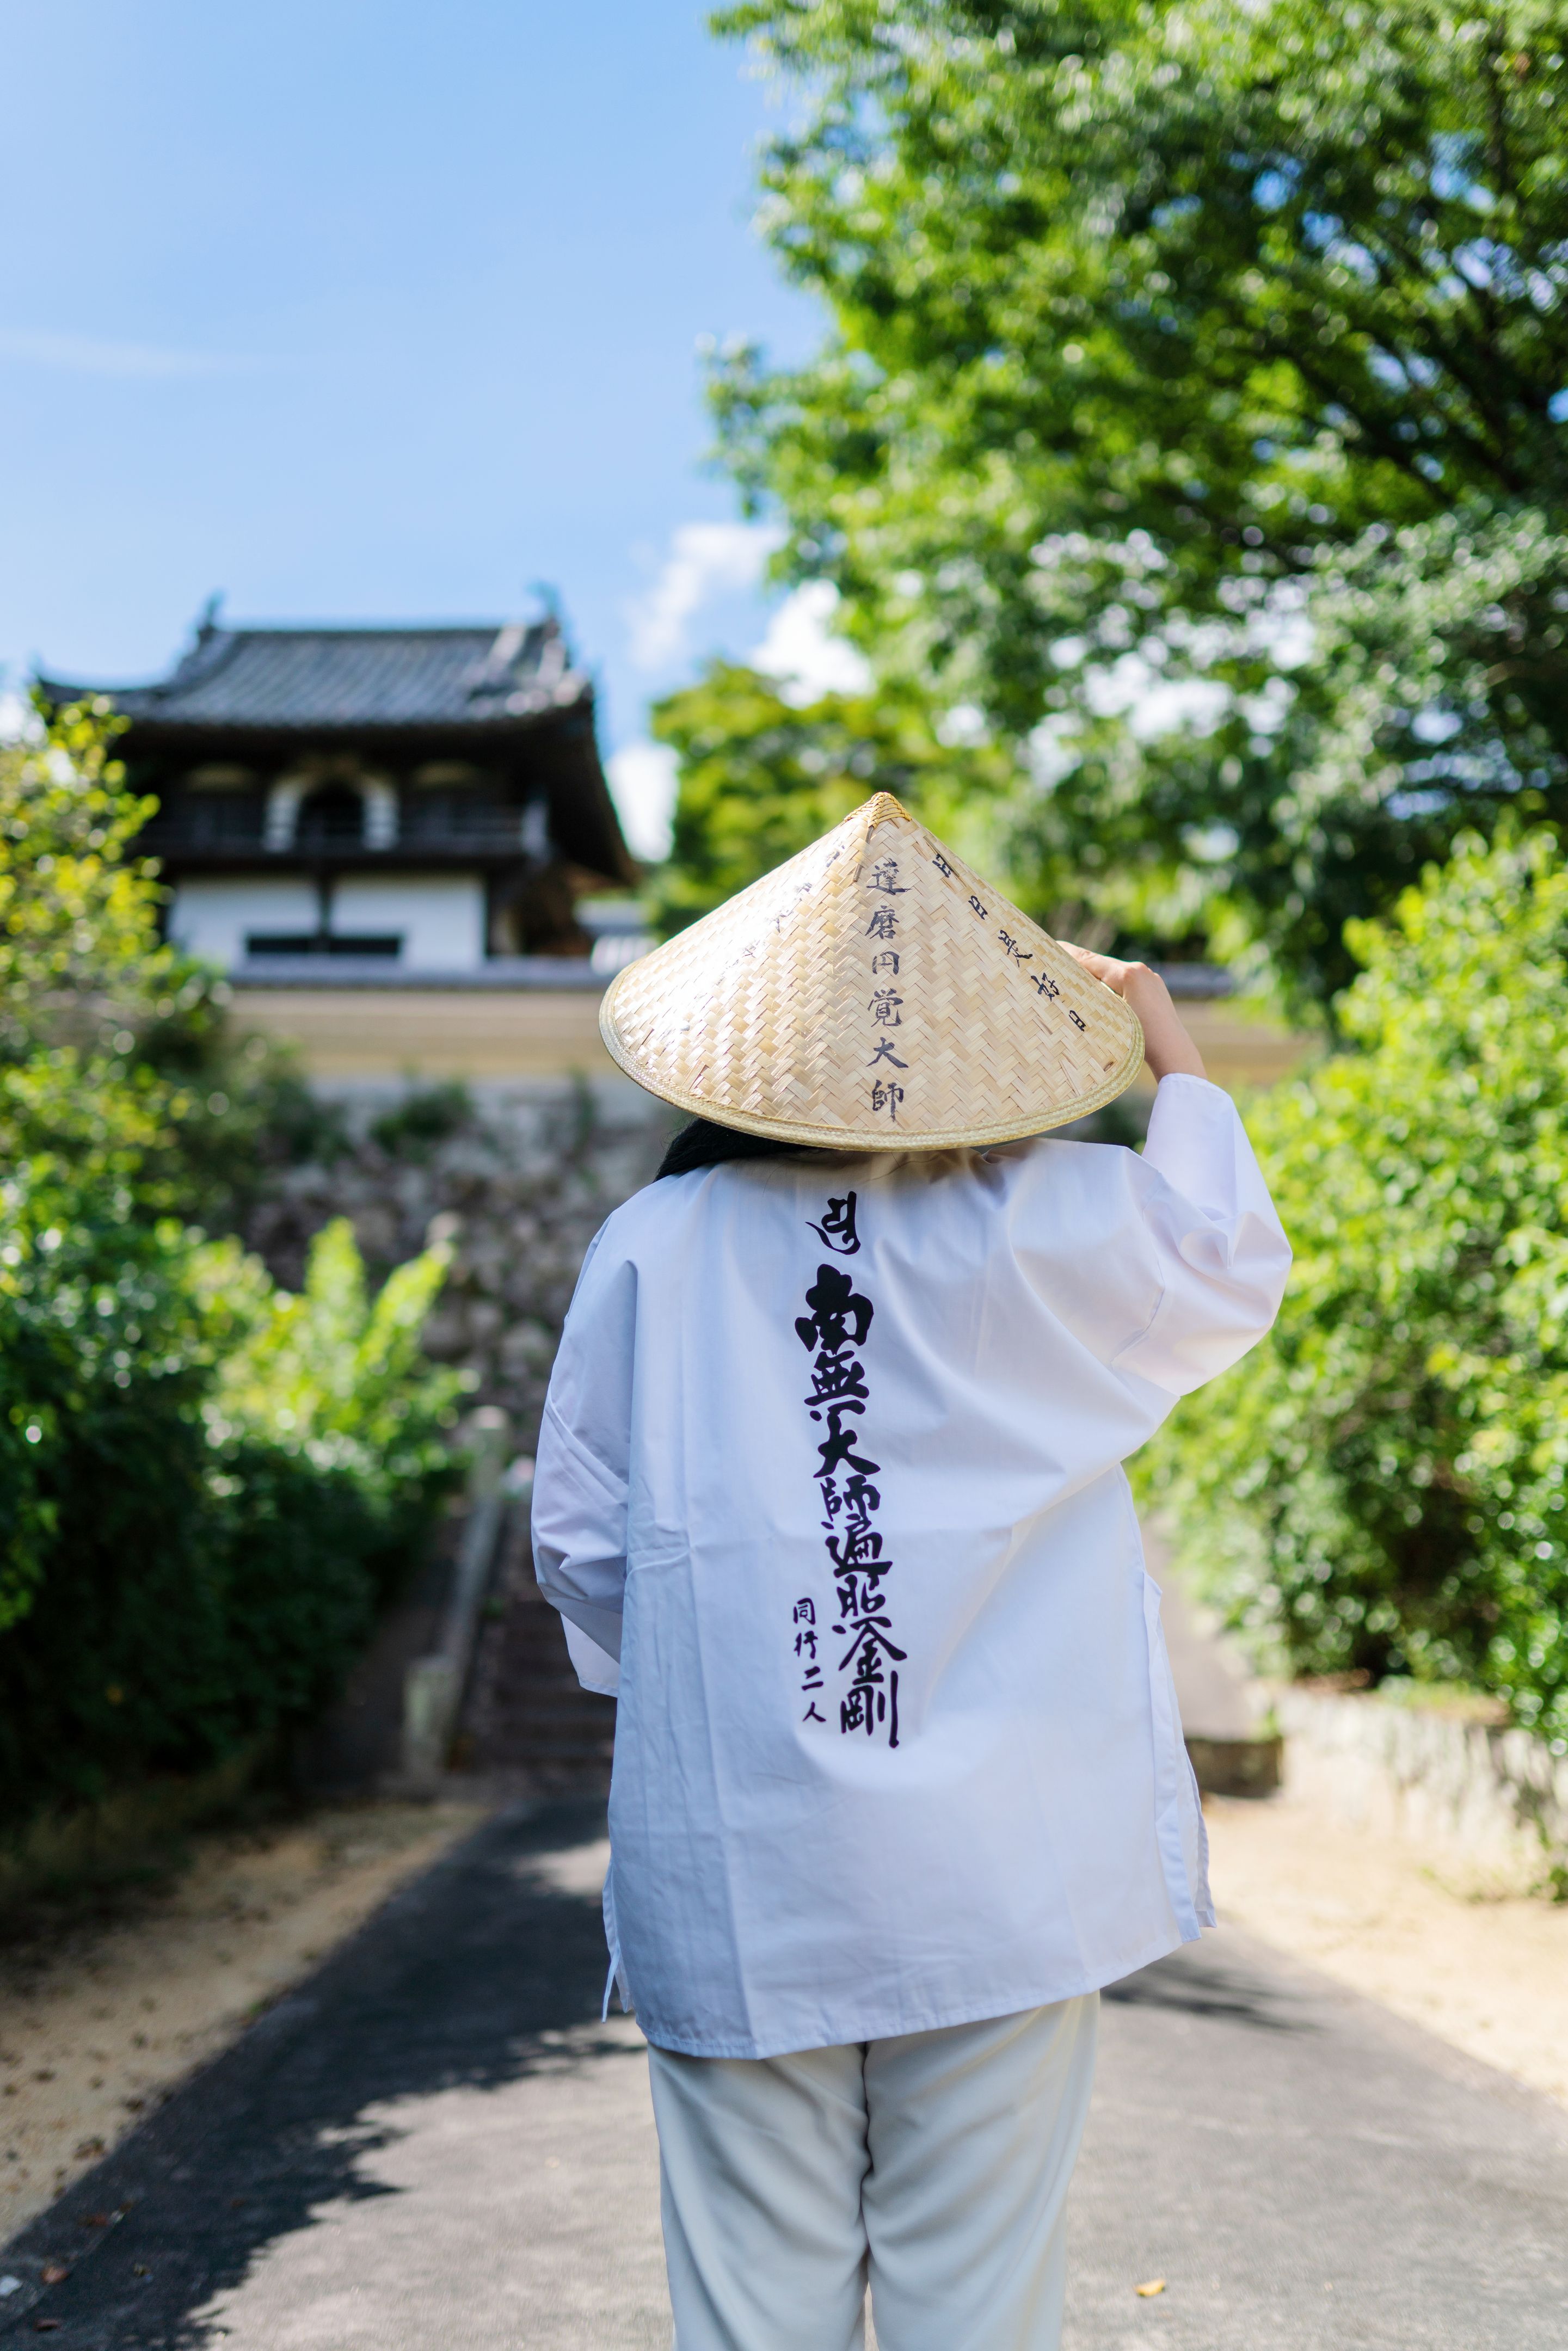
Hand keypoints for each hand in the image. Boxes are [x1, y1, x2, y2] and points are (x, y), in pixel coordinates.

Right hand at [1058, 945, 1207, 1082]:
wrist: (1174, 1053)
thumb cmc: (1141, 1040)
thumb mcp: (1110, 1017)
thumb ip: (1092, 995)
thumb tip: (1073, 983)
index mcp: (1129, 974)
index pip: (1092, 961)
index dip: (1070, 955)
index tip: (1053, 946)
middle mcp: (1141, 971)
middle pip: (1103, 964)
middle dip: (1082, 964)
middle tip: (1059, 958)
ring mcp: (1151, 979)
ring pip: (1115, 972)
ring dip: (1097, 974)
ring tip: (1076, 975)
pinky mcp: (1156, 990)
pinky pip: (1128, 981)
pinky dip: (1112, 983)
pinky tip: (1102, 990)